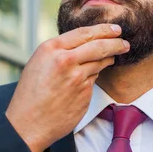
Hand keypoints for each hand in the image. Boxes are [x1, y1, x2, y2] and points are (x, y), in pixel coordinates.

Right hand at [6, 24, 128, 151]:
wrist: (28, 122)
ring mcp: (77, 77)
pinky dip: (94, 77)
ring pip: (100, 62)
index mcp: (51, 49)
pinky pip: (94, 79)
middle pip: (99, 46)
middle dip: (116, 42)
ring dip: (108, 59)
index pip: (84, 33)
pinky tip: (88, 79)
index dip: (103, 29)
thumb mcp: (37, 63)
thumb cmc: (29, 93)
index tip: (115, 29)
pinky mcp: (84, 93)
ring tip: (112, 58)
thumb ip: (58, 52)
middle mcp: (65, 60)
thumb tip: (80, 44)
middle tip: (124, 43)